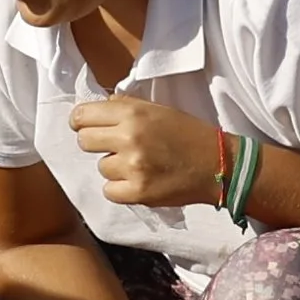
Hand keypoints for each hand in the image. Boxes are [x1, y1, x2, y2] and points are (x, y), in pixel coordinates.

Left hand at [66, 92, 225, 210]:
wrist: (218, 164)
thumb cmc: (189, 133)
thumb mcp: (158, 109)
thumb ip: (126, 106)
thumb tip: (98, 107)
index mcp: (133, 113)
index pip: (82, 116)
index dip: (81, 122)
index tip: (87, 127)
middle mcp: (129, 137)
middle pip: (84, 142)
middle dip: (96, 144)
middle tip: (114, 147)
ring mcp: (132, 167)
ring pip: (101, 168)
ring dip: (115, 168)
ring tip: (139, 164)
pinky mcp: (138, 192)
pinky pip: (109, 191)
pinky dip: (121, 189)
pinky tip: (139, 181)